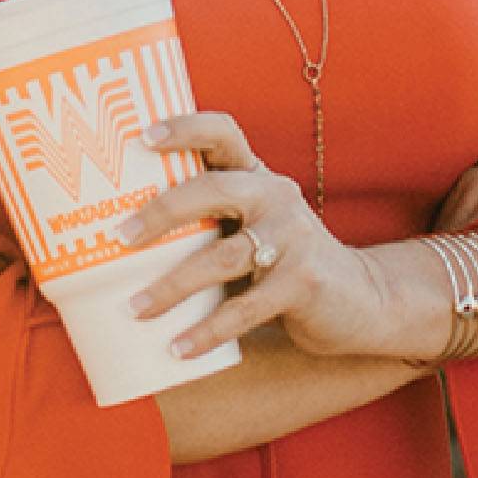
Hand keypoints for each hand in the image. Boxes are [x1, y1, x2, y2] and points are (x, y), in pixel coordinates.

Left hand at [114, 112, 410, 360]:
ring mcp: (293, 238)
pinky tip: (177, 349)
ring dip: (173, 285)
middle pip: (214, 189)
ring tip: (135, 309)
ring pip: (222, 257)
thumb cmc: (282, 263)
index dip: (184, 128)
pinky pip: (245, 309)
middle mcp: (276, 197)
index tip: (141, 138)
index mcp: (257, 177)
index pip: (224, 132)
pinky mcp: (302, 283)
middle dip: (163, 211)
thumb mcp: (251, 228)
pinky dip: (207, 331)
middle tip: (121, 236)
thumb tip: (117, 244)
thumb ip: (208, 223)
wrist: (360, 299)